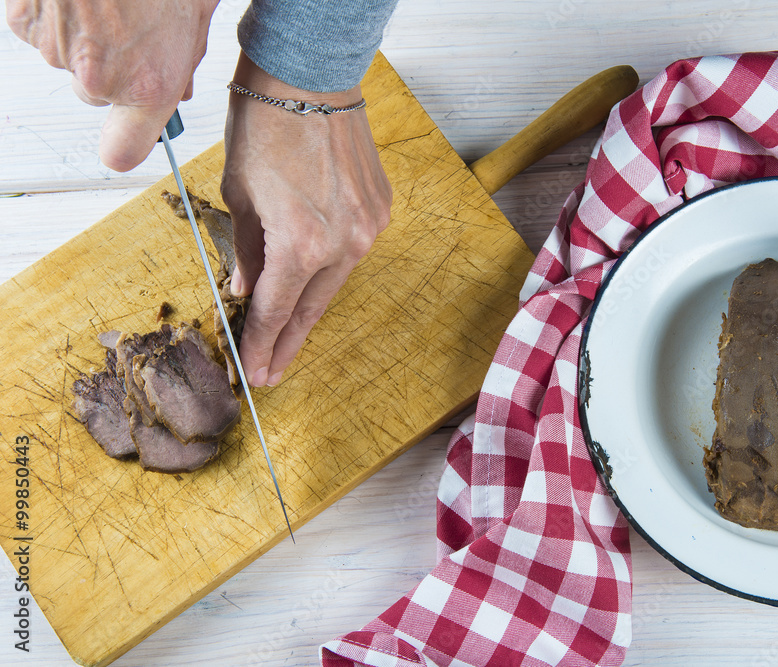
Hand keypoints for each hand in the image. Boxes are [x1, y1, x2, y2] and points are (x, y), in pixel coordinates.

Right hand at [6, 0, 218, 170]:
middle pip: (101, 98)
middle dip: (118, 72)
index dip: (130, 141)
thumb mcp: (195, 15)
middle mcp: (97, 78)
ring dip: (89, 39)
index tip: (140, 130)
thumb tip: (180, 83)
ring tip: (111, 1)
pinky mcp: (23, 24)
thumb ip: (186, 58)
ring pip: (72, 63)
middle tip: (136, 30)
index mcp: (148, 84)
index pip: (125, 151)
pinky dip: (59, 17)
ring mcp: (55, 52)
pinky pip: (44, 33)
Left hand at [221, 52, 391, 386]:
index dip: (260, 344)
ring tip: (288, 329)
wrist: (311, 78)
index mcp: (302, 244)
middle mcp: (344, 244)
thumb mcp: (238, 193)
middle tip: (274, 370)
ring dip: (309, 302)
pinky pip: (352, 250)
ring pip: (334, 281)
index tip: (255, 371)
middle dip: (287, 340)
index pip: (275, 310)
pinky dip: (330, 264)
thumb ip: (245, 250)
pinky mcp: (380, 210)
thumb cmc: (265, 126)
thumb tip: (246, 288)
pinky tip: (313, 275)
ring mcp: (369, 228)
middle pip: (311, 308)